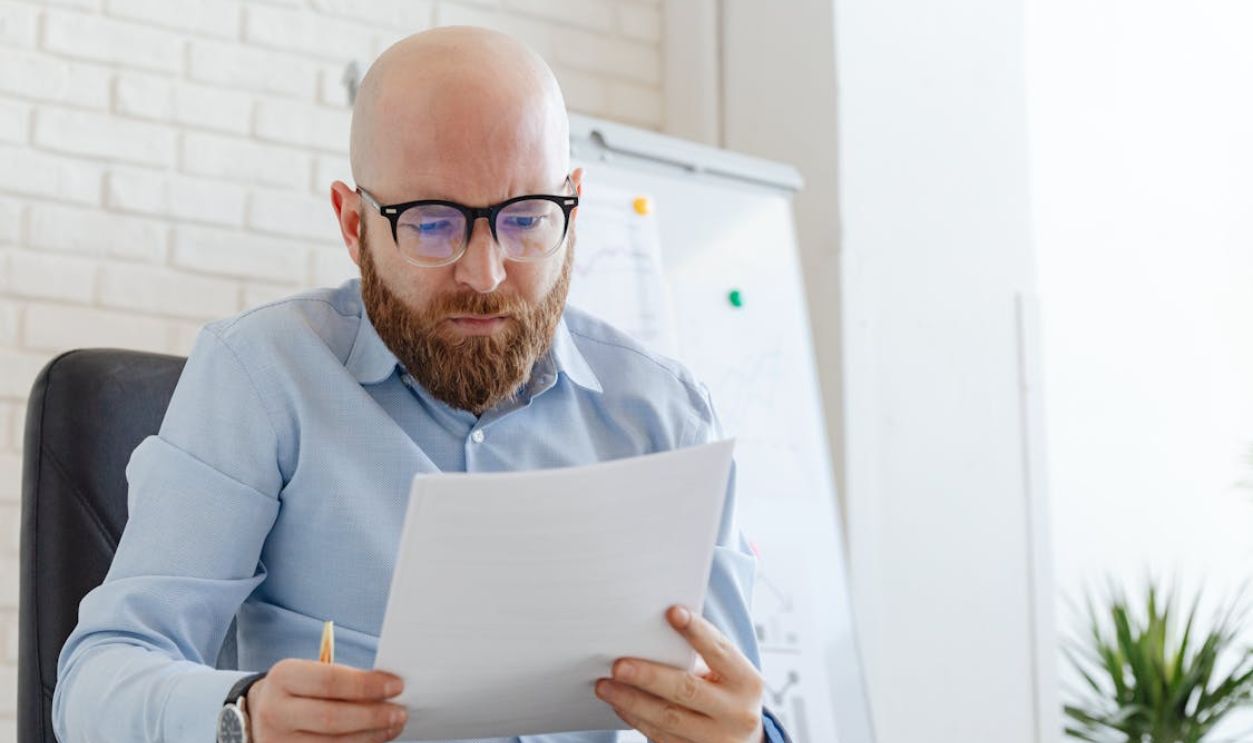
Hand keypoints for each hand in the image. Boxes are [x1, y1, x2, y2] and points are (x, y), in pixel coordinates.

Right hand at [246, 658, 407, 741]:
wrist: (261, 715)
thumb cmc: (299, 689)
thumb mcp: (311, 673)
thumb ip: (344, 678)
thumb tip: (387, 687)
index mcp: (283, 677)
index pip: (330, 681)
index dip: (367, 685)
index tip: (396, 685)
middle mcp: (276, 711)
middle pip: (332, 717)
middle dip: (372, 715)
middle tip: (400, 711)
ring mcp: (278, 741)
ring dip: (370, 736)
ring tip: (393, 726)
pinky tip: (375, 738)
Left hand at [595, 605, 765, 742]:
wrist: (744, 741)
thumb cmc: (727, 693)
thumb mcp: (728, 675)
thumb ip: (700, 657)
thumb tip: (652, 635)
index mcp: (747, 682)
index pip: (721, 652)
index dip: (697, 632)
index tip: (672, 612)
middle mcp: (737, 713)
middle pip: (687, 690)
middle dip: (649, 676)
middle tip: (618, 664)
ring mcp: (717, 739)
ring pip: (668, 718)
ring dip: (632, 701)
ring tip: (605, 685)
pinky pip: (660, 737)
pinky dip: (636, 719)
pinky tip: (619, 704)